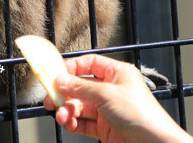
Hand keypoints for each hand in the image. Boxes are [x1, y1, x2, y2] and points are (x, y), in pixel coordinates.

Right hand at [43, 54, 192, 142]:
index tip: (55, 76)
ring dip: (67, 111)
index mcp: (117, 74)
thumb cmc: (142, 115)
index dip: (71, 68)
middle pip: (80, 87)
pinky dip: (74, 123)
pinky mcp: (105, 127)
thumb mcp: (107, 95)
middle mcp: (111, 89)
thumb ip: (81, 87)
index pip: (89, 64)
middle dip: (65, 94)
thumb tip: (61, 80)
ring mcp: (107, 109)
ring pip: (79, 106)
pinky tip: (69, 125)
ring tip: (61, 117)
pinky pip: (84, 122)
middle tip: (50, 100)